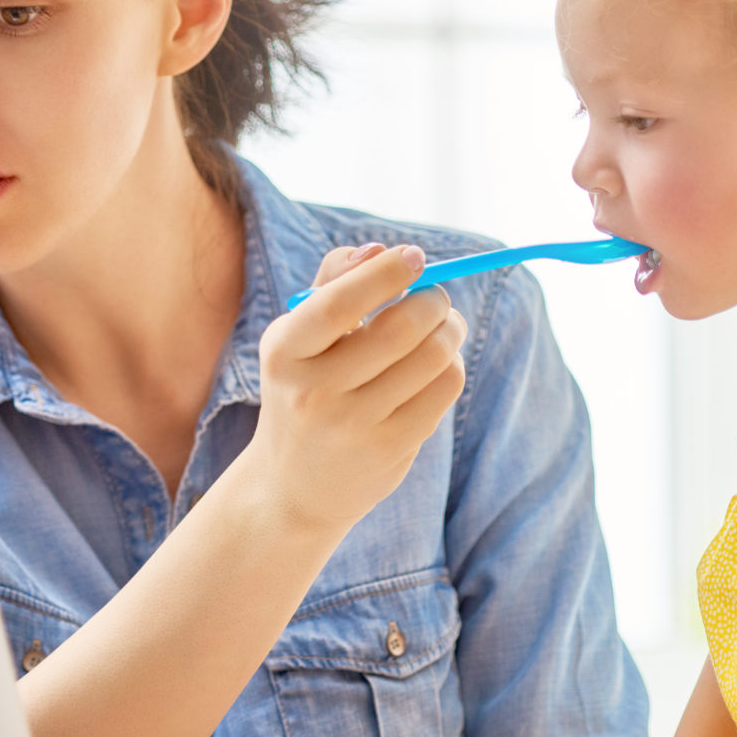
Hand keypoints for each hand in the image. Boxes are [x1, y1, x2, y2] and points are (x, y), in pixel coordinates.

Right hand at [241, 244, 466, 537]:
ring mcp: (353, 425)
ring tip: (445, 325)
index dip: (386, 273)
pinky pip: (443, 389)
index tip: (414, 256)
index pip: (338, 303)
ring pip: (432, 357)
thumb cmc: (303, 391)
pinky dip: (452, 366)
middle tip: (437, 297)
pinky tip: (439, 365)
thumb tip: (378, 249)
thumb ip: (332, 284)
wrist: (293, 487)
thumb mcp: (298, 339)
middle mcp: (314, 390)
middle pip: (400, 328)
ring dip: (451, 329)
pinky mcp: (389, 449)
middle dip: (433, 300)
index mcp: (284, 351)